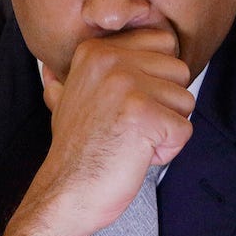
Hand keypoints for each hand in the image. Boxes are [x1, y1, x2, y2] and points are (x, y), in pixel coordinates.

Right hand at [0, 28, 194, 235]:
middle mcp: (111, 60)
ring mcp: (127, 86)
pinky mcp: (144, 115)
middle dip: (164, 105)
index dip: (156, 80)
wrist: (67, 192)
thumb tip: (50, 70)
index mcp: (97, 50)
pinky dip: (166, 151)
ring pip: (185, 100)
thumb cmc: (76, 151)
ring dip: (165, 129)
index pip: (164, 43)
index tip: (125, 105)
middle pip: (179, 71)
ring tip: (130, 141)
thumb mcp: (66, 103)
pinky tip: (135, 156)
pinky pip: (184, 130)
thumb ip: (71, 80)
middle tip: (128, 127)